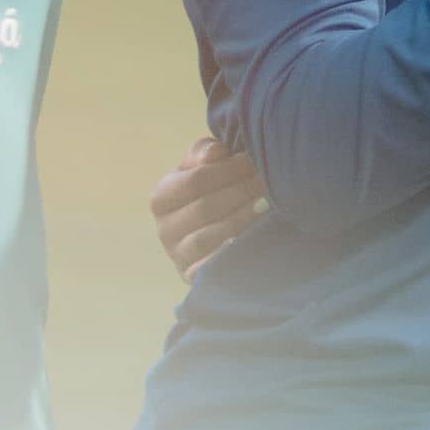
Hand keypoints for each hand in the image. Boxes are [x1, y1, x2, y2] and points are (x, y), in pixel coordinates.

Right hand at [148, 136, 267, 278]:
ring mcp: (179, 256)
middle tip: (269, 182)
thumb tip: (216, 152)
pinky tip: (257, 236)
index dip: (230, 170)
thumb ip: (204, 151)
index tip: (255, 162)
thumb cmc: (210, 189)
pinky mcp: (195, 278)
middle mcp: (164, 229)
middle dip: (242, 192)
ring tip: (268, 205)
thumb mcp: (201, 165)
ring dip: (244, 218)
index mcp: (161, 197)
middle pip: (206, 207)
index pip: (196, 180)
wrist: (213, 232)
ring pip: (212, 236)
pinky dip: (235, 250)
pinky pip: (215, 266)